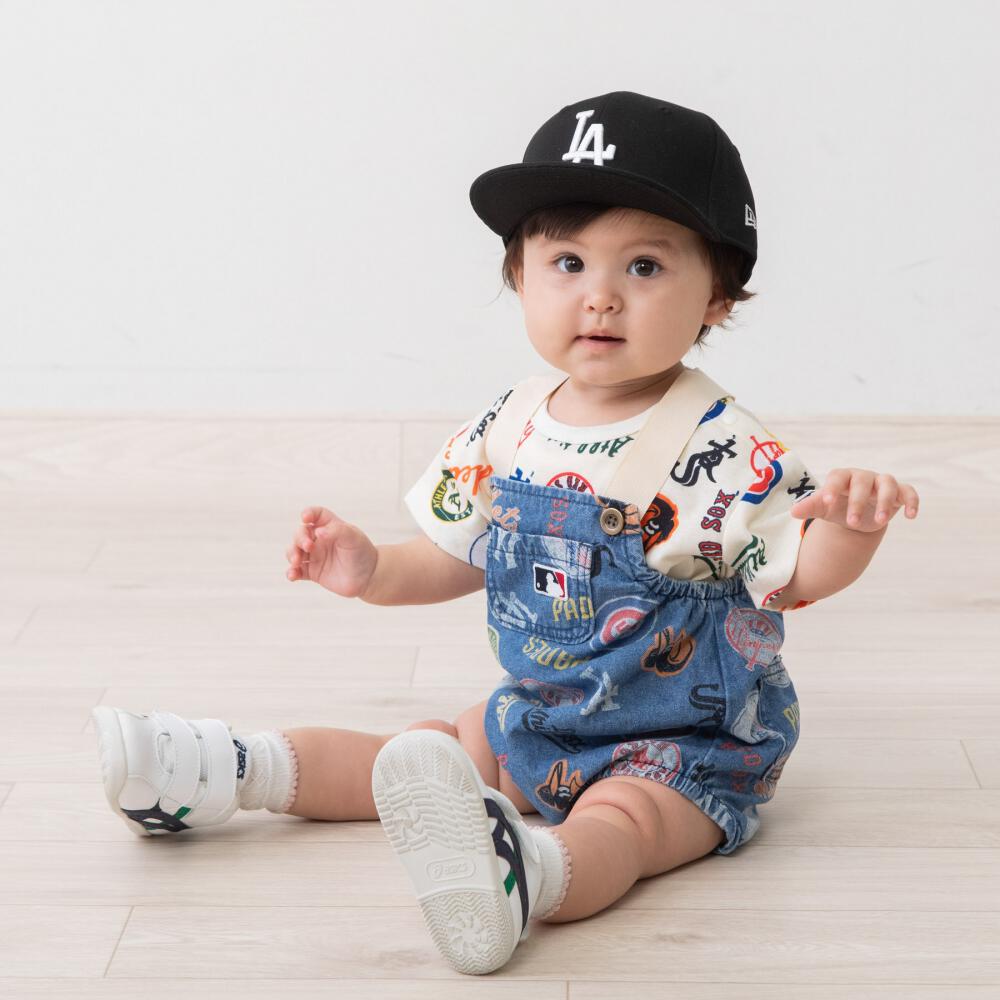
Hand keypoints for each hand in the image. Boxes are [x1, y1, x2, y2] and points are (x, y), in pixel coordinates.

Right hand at [285, 506, 378, 597]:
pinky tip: (292, 575)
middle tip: (308, 547)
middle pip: (300, 533)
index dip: (308, 513)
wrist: (369, 576)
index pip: (315, 515)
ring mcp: (314, 556)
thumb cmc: (362, 552)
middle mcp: (319, 540)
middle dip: (300, 538)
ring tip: (296, 562)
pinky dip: (292, 572)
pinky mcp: (312, 572)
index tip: (305, 518)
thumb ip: (337, 531)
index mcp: (329, 526)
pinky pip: (297, 571)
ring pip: (294, 551)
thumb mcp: (353, 537)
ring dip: (292, 554)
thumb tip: (318, 532)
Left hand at [790, 468, 919, 532]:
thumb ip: (811, 507)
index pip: (837, 476)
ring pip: (887, 484)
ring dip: (884, 502)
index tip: (826, 502)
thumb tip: (793, 512)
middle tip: (851, 523)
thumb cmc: (837, 506)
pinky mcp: (899, 493)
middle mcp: (863, 477)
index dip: (831, 487)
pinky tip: (910, 516)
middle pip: (862, 481)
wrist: (856, 514)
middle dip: (857, 501)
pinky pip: (909, 492)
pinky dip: (912, 502)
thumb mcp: (823, 508)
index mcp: (842, 477)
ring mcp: (882, 483)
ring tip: (879, 522)